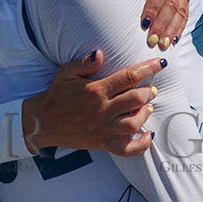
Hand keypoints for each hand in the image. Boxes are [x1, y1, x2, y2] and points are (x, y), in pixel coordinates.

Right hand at [20, 51, 161, 155]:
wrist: (42, 122)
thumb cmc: (56, 95)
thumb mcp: (65, 73)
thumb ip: (84, 62)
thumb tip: (100, 52)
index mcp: (96, 89)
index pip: (129, 77)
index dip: (148, 69)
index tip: (159, 64)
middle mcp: (102, 109)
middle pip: (137, 99)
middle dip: (149, 91)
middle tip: (150, 88)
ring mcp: (103, 128)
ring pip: (135, 122)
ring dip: (145, 112)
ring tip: (147, 106)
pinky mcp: (103, 143)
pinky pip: (127, 149)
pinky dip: (141, 144)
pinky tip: (148, 135)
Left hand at [123, 0, 201, 50]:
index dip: (153, 8)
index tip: (145, 23)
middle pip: (170, 6)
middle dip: (161, 25)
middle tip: (152, 41)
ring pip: (179, 12)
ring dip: (171, 29)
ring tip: (163, 45)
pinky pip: (185, 11)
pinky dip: (181, 26)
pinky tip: (174, 39)